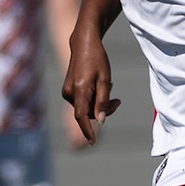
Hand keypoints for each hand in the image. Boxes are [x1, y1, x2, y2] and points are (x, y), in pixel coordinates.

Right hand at [62, 31, 120, 145]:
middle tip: (117, 101)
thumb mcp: (105, 79)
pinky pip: (82, 102)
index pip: (82, 115)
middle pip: (87, 112)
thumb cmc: (97, 60)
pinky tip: (98, 86)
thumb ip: (103, 101)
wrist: (83, 44)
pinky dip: (92, 99)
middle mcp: (69, 92)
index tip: (93, 141)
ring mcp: (67, 91)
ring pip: (85, 107)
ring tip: (108, 87)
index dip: (87, 130)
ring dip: (98, 104)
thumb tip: (101, 121)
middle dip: (102, 110)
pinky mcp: (67, 90)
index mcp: (80, 89)